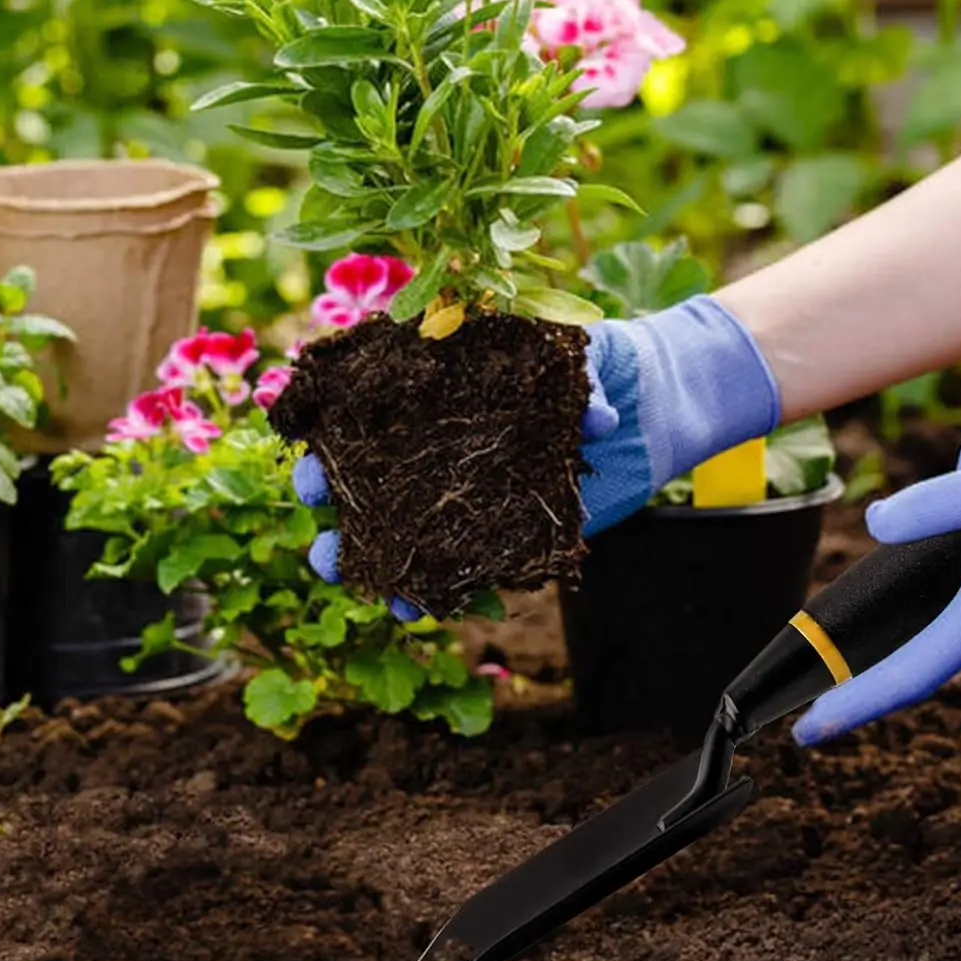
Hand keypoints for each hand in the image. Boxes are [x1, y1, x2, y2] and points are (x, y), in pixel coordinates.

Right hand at [292, 294, 780, 610]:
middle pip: (370, 480)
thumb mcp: (587, 354)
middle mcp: (441, 443)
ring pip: (405, 533)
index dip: (329, 439)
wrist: (649, 407)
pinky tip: (420, 605)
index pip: (365, 412)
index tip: (311, 463)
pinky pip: (462, 565)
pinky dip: (439, 588)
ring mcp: (469, 492)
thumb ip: (584, 378)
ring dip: (377, 564)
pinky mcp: (505, 531)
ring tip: (362, 587)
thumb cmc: (599, 363)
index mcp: (439, 389)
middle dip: (339, 515)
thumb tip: (599, 419)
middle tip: (323, 541)